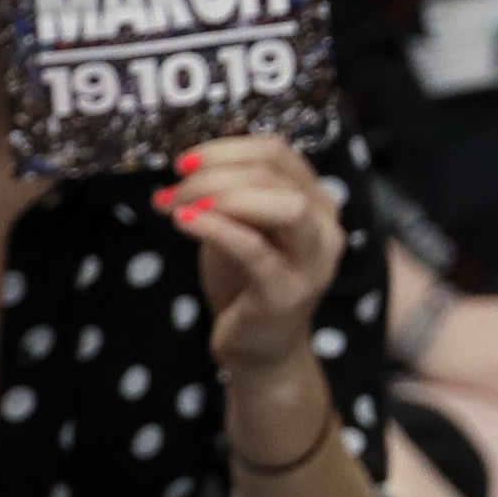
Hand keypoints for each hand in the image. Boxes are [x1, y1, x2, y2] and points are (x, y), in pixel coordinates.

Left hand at [159, 132, 342, 373]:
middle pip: (276, 173)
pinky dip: (217, 229)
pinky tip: (184, 223)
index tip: (184, 161)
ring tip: (179, 206)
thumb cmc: (245, 282)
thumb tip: (190, 164)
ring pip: (284, 206)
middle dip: (216, 173)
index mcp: (314, 200)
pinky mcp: (288, 292)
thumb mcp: (239, 227)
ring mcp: (312, 260)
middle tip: (173, 188)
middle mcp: (324, 225)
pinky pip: (255, 249)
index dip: (228, 149)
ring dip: (222, 196)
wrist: (258, 348)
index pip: (277, 152)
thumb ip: (230, 195)